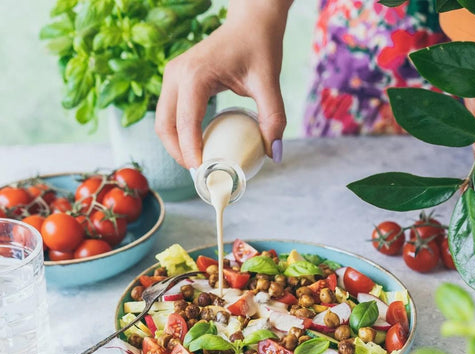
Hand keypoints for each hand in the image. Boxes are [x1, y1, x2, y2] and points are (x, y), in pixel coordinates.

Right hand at [155, 0, 291, 168]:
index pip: (185, 124)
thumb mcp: (269, 82)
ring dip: (175, 145)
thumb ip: (273, 118)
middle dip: (178, 154)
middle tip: (200, 172)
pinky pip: (169, 114)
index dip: (191, 152)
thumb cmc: (259, 46)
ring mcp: (172, 76)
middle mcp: (176, 74)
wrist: (250, 22)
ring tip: (198, 162)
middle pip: (164, 126)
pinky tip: (197, 145)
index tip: (204, 173)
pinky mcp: (175, 79)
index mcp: (194, 75)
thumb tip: (273, 154)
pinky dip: (178, 133)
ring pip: (162, 122)